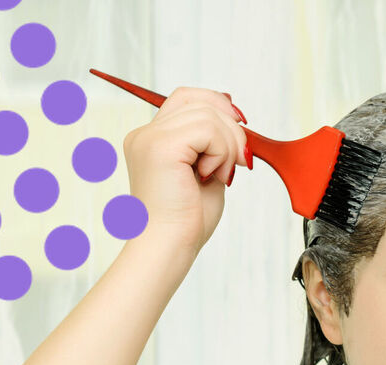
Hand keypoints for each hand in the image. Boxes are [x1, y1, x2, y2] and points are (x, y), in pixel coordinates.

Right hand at [122, 87, 248, 256]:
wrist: (170, 246)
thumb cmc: (188, 220)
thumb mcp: (208, 171)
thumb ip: (215, 144)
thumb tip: (235, 117)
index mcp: (152, 139)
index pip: (187, 97)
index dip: (218, 104)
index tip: (240, 127)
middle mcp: (145, 134)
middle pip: (200, 102)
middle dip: (232, 129)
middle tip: (239, 163)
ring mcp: (149, 138)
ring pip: (208, 114)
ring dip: (228, 146)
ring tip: (221, 175)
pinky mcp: (160, 147)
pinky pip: (208, 129)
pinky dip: (221, 153)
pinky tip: (212, 176)